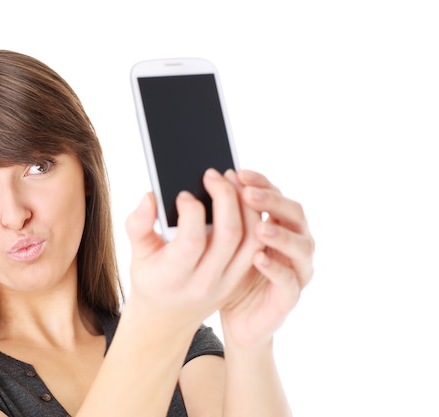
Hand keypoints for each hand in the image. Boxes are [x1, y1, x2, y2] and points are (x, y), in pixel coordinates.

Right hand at [124, 168, 262, 332]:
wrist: (168, 317)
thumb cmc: (151, 278)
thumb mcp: (137, 254)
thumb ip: (138, 225)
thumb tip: (150, 196)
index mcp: (174, 277)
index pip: (192, 241)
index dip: (191, 212)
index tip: (183, 194)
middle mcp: (205, 282)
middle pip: (229, 235)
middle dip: (225, 197)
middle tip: (214, 174)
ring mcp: (227, 282)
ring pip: (251, 240)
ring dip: (247, 205)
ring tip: (233, 180)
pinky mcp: (241, 278)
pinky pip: (257, 246)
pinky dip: (256, 219)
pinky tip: (244, 198)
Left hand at [219, 170, 314, 349]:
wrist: (233, 318)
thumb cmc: (226, 274)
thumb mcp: (217, 242)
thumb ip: (215, 217)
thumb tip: (200, 187)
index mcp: (277, 224)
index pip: (276, 195)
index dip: (261, 182)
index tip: (237, 173)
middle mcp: (293, 243)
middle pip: (294, 214)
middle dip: (272, 202)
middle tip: (247, 194)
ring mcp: (296, 270)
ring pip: (302, 246)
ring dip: (281, 234)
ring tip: (258, 227)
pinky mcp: (288, 297)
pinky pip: (289, 281)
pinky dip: (276, 268)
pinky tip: (258, 259)